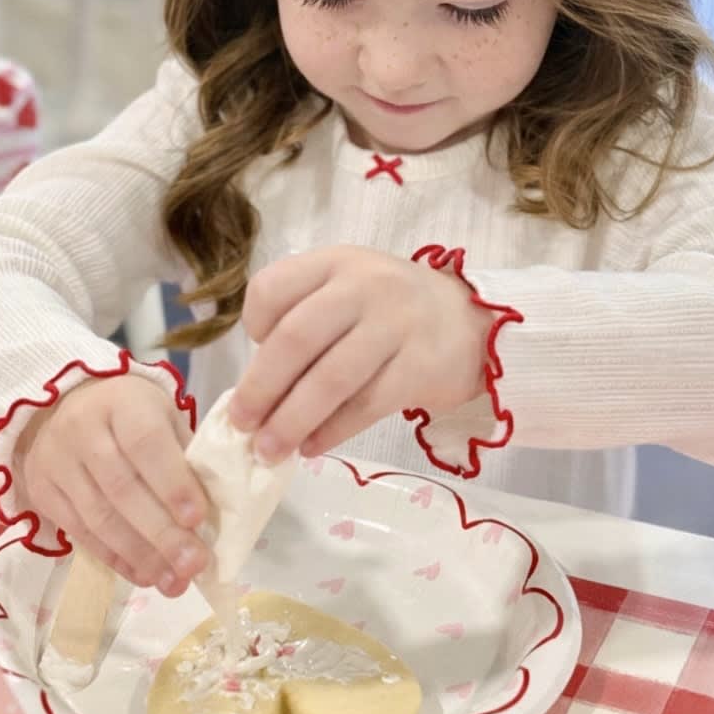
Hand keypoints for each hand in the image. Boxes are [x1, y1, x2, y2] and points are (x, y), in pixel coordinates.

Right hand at [18, 375, 209, 594]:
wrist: (72, 404)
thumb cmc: (135, 414)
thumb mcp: (166, 417)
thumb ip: (187, 457)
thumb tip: (214, 516)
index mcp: (123, 402)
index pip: (146, 443)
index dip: (172, 483)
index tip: (197, 519)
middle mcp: (83, 429)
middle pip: (122, 488)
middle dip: (161, 533)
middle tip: (193, 564)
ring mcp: (57, 461)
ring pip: (99, 517)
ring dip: (140, 555)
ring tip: (172, 581)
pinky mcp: (42, 491)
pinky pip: (80, 533)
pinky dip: (115, 558)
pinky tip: (143, 575)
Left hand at [229, 246, 488, 460]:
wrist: (472, 322)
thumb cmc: (393, 312)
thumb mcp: (349, 289)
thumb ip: (305, 318)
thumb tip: (257, 389)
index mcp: (335, 263)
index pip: (274, 288)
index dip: (252, 324)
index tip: (252, 354)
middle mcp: (364, 287)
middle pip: (296, 339)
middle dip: (261, 388)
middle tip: (240, 424)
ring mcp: (395, 326)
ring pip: (330, 380)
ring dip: (291, 421)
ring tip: (269, 449)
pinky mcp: (419, 367)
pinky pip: (364, 406)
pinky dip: (332, 432)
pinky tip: (311, 447)